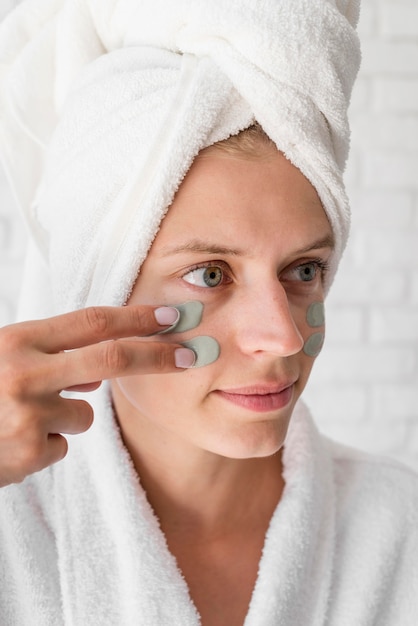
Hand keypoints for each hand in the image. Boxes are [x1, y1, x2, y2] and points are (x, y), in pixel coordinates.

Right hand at [0, 305, 193, 486]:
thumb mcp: (3, 360)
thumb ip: (49, 356)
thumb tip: (99, 375)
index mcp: (17, 340)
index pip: (91, 321)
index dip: (136, 318)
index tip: (171, 317)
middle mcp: (24, 372)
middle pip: (111, 359)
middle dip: (158, 355)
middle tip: (192, 353)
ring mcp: (27, 414)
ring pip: (85, 414)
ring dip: (66, 418)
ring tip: (21, 420)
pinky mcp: (27, 453)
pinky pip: (62, 445)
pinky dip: (45, 445)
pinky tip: (14, 443)